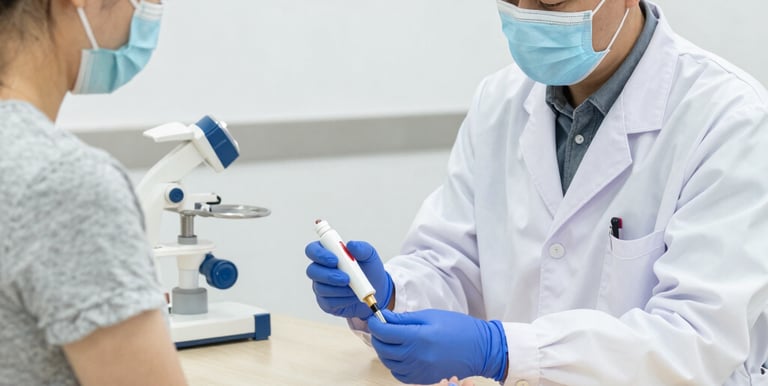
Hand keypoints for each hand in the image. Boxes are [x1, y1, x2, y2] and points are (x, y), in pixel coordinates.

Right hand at [305, 240, 392, 319]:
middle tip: (346, 278)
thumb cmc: (370, 271)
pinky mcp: (325, 302)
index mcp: (328, 253)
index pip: (312, 250)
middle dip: (328, 275)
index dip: (319, 254)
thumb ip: (362, 248)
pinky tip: (352, 296)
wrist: (377, 292)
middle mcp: (321, 269)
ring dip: (339, 289)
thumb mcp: (370, 256)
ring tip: (354, 289)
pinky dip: (342, 299)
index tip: (335, 260)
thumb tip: (351, 245)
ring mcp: (321, 286)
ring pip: (320, 288)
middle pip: (312, 270)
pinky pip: (328, 302)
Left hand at [368, 309, 506, 383]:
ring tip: (391, 339)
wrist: (480, 349)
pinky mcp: (424, 379)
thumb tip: (384, 317)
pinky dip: (394, 364)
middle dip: (377, 336)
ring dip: (384, 350)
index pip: (384, 332)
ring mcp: (419, 371)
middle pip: (383, 348)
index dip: (375, 324)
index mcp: (418, 337)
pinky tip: (400, 354)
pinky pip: (399, 374)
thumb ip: (404, 318)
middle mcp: (416, 357)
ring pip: (388, 362)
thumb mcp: (430, 316)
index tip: (375, 317)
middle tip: (381, 327)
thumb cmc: (458, 328)